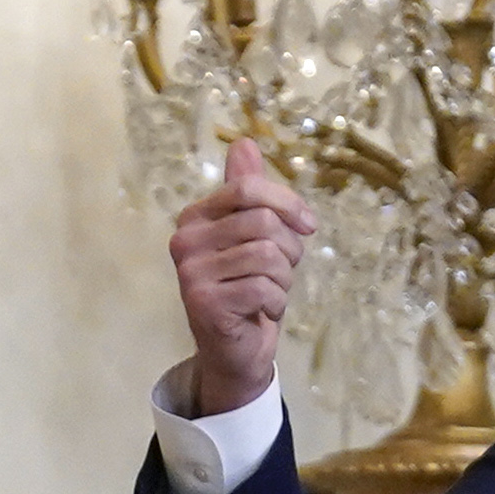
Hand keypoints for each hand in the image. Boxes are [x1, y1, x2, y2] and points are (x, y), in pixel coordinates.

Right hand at [168, 140, 307, 417]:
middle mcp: (185, 240)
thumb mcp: (253, 236)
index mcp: (195, 217)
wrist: (235, 351)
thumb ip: (247, 193)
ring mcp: (191, 273)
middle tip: (282, 272)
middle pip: (261, 222)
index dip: (287, 203)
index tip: (309, 226)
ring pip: (267, 256)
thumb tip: (245, 143)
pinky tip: (262, 312)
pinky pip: (263, 288)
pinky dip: (276, 302)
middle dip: (288, 248)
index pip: (247, 188)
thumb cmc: (247, 289)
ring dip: (283, 279)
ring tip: (269, 293)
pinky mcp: (204, 303)